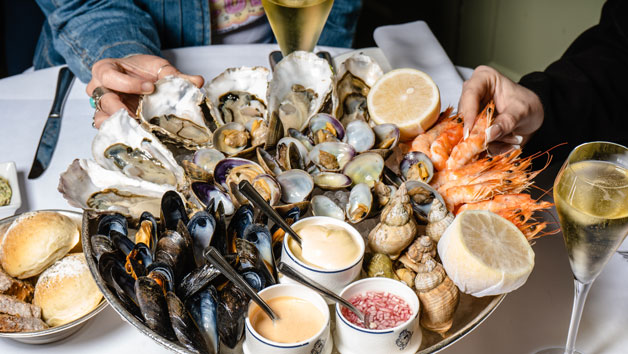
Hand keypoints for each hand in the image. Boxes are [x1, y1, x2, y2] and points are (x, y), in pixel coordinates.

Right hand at [86, 54, 203, 127]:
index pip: (109, 76)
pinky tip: (135, 140)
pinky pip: (109, 130)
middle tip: (136, 117)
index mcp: (106, 69)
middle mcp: (99, 88)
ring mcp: (102, 107)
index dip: (128, 83)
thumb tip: (197, 81)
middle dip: (119, 108)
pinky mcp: (110, 121)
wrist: (138, 76)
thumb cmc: (142, 70)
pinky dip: (121, 135)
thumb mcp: (158, 68)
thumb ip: (175, 75)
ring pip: (101, 118)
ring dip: (118, 126)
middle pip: (103, 99)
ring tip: (135, 132)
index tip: (150, 87)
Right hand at [458, 65, 543, 153]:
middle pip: (464, 115)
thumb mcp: (522, 111)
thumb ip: (506, 122)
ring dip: (488, 140)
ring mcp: (469, 110)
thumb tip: (488, 135)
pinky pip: (473, 140)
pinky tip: (505, 143)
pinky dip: (489, 146)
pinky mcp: (471, 125)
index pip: (470, 94)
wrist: (532, 115)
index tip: (470, 133)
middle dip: (480, 131)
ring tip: (510, 138)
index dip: (469, 114)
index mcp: (483, 78)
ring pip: (468, 130)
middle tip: (496, 141)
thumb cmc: (528, 105)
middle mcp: (472, 93)